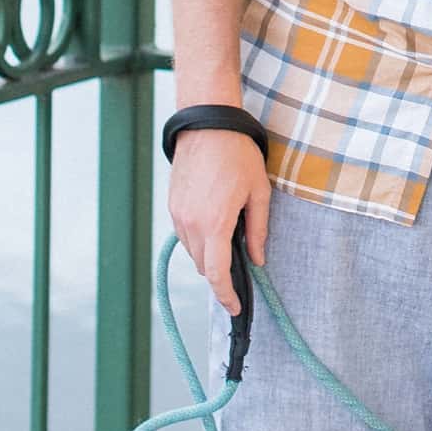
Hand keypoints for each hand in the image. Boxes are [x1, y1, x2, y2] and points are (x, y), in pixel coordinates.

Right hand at [169, 132, 269, 314]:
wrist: (207, 124)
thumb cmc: (238, 155)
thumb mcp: (259, 192)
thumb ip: (258, 230)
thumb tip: (257, 260)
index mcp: (215, 223)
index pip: (216, 273)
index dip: (226, 295)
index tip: (236, 306)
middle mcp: (190, 223)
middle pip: (203, 266)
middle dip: (220, 274)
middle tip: (240, 268)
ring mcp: (178, 214)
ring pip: (192, 252)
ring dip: (208, 256)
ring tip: (228, 242)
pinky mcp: (172, 205)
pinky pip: (184, 235)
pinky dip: (199, 240)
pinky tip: (214, 226)